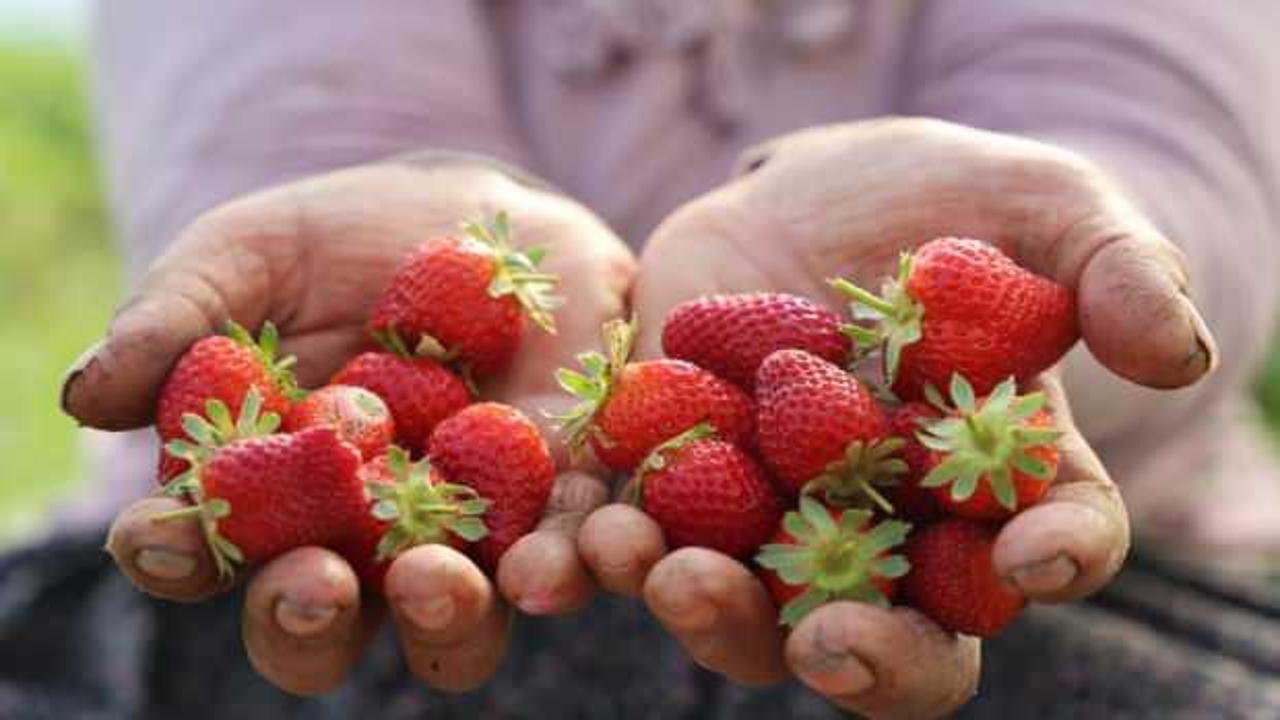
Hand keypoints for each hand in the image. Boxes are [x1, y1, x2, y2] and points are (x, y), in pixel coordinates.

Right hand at [62, 158, 634, 694]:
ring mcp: (464, 534)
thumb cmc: (342, 242)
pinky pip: (562, 557)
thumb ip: (177, 322)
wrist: (481, 217)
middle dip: (306, 617)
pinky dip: (558, 568)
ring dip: (437, 617)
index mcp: (266, 495)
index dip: (178, 553)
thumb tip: (84, 397)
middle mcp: (359, 539)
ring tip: (432, 582)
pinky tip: (550, 563)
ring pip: (446, 618)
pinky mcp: (559, 506)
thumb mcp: (249, 256)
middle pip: (322, 617)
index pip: (207, 548)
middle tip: (311, 587)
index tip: (161, 533)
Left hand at [577, 118, 1216, 717]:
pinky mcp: (676, 486)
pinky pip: (640, 542)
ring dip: (711, 611)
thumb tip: (1175, 349)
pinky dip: (605, 554)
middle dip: (866, 653)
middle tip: (827, 638)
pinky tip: (580, 543)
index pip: (1054, 547)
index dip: (1056, 560)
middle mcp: (892, 532)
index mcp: (999, 486)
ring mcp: (776, 521)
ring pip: (754, 611)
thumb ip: (1113, 264)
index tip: (1036, 556)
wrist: (806, 194)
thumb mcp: (1041, 203)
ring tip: (668, 571)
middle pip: (896, 636)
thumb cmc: (943, 204)